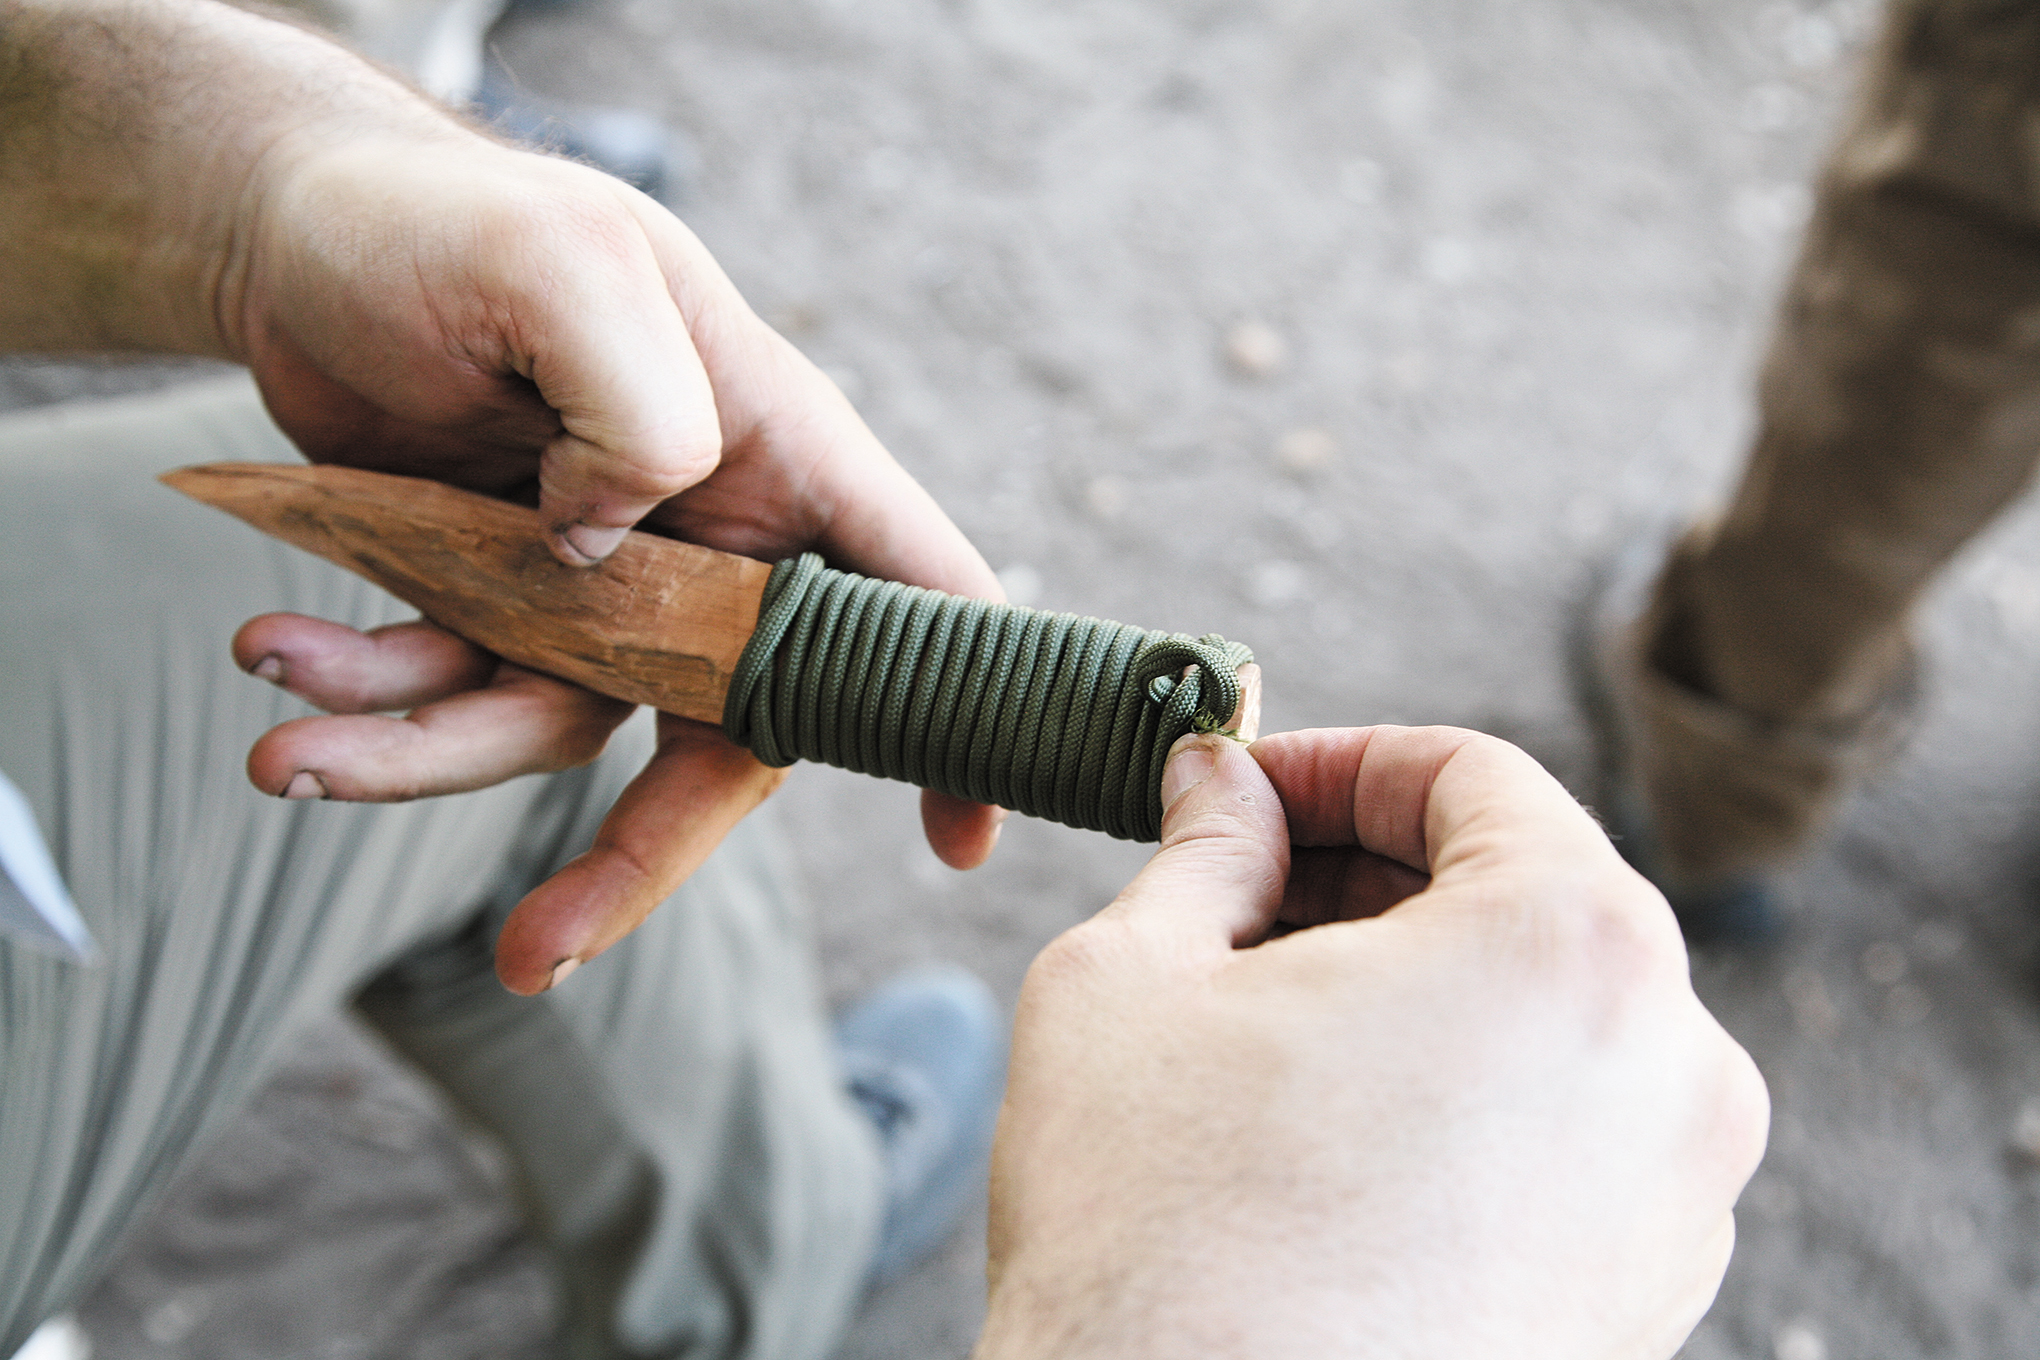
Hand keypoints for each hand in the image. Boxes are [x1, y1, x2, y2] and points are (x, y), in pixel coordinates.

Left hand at [3, 0, 1002, 990]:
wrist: (296, 238)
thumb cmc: (453, 227)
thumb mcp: (562, 271)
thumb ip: (636, 408)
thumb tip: (605, 557)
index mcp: (775, 455)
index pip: (911, 593)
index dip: (946, 719)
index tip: (961, 844)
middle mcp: (707, 540)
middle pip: (721, 731)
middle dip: (631, 857)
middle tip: (540, 953)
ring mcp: (600, 584)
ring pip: (550, 728)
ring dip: (416, 756)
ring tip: (285, 753)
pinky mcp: (493, 603)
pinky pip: (447, 690)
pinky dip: (363, 696)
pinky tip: (279, 657)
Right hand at [976, 727, 1767, 1357]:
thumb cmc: (1152, 1233)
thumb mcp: (1132, 981)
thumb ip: (1203, 849)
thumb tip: (1221, 784)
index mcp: (1571, 945)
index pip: (1474, 776)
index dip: (1337, 764)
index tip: (1243, 795)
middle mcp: (1673, 1068)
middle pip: (1522, 895)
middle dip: (1370, 879)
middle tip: (1234, 900)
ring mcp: (1675, 1204)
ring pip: (1542, 1021)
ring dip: (1413, 991)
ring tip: (1266, 1032)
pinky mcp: (1644, 1306)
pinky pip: (1561, 1140)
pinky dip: (1460, 1101)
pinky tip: (1328, 1141)